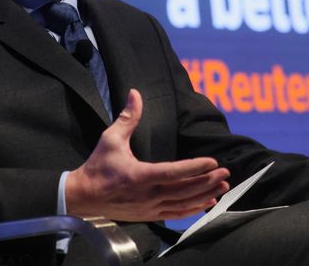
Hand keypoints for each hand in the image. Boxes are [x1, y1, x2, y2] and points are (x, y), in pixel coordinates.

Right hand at [65, 89, 229, 220]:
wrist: (82, 196)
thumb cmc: (97, 166)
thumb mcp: (111, 139)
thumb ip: (127, 117)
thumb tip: (135, 93)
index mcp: (140, 175)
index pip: (174, 172)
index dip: (195, 167)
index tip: (213, 162)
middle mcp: (148, 194)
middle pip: (185, 190)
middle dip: (208, 181)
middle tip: (226, 172)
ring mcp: (149, 208)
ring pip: (183, 203)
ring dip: (205, 195)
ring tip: (223, 187)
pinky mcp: (148, 215)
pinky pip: (176, 214)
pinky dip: (193, 209)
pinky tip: (207, 202)